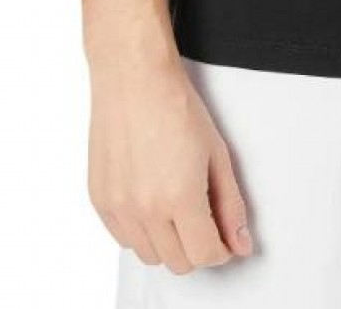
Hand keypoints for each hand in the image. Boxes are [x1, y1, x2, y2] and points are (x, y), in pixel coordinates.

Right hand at [87, 54, 252, 273]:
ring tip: (179, 207)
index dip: (221, 250)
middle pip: (178, 262)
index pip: (204, 255)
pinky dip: (142, 232)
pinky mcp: (100, 200)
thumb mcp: (217, 154)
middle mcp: (145, 209)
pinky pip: (124, 239)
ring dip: (169, 243)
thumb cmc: (176, 106)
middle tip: (206, 220)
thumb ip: (231, 205)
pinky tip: (154, 202)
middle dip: (198, 247)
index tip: (225, 238)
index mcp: (179, 197)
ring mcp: (118, 207)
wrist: (134, 78)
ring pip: (149, 255)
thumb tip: (240, 243)